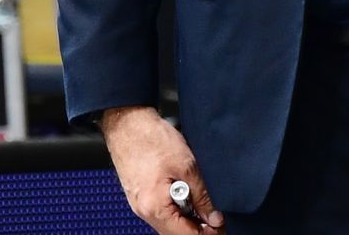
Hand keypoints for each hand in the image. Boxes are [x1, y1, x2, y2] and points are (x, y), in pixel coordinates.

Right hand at [102, 106, 224, 232]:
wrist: (128, 123)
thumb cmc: (152, 139)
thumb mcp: (187, 166)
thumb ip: (202, 196)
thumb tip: (214, 217)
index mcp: (155, 208)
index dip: (207, 233)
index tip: (221, 226)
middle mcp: (144, 211)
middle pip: (175, 232)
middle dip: (197, 228)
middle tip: (215, 216)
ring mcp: (139, 204)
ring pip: (168, 223)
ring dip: (187, 218)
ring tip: (202, 203)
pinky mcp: (139, 196)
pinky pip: (160, 212)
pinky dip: (175, 209)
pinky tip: (186, 195)